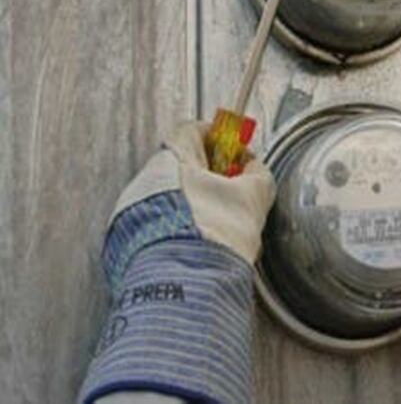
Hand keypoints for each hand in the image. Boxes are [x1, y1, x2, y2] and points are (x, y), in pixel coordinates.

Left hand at [104, 121, 274, 285]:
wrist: (187, 285)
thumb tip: (255, 168)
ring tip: (218, 224)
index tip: (233, 149)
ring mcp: (132, 208)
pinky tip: (199, 242)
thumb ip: (257, 173)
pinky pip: (157, 220)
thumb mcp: (254, 197)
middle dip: (207, 174)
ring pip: (169, 194)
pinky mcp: (127, 237)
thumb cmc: (216, 237)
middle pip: (180, 163)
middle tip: (231, 190)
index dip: (217, 136)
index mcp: (174, 159)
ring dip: (193, 202)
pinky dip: (177, 225)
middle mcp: (147, 178)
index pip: (191, 129)